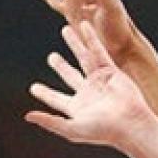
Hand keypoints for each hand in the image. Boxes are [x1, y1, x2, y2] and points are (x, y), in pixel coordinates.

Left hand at [25, 22, 156, 148]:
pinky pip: (99, 51)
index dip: (45, 93)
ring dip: (75, 44)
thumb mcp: (72, 129)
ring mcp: (100, 80)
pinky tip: (84, 26)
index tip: (33, 88)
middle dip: (61, 66)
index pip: (57, 99)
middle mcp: (88, 93)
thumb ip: (50, 121)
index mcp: (78, 108)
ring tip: (65, 30)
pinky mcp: (111, 71)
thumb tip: (27, 117)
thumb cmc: (103, 130)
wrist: (130, 123)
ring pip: (83, 58)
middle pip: (70, 75)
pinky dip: (91, 38)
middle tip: (51, 57)